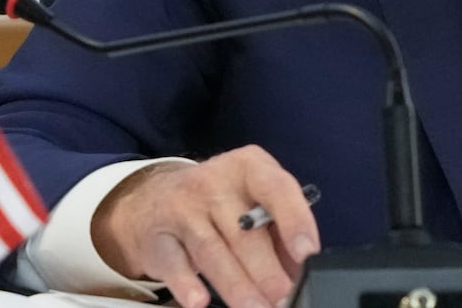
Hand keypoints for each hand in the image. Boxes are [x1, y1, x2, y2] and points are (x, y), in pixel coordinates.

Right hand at [91, 146, 320, 307]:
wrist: (154, 197)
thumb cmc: (220, 202)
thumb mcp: (253, 200)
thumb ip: (280, 230)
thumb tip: (301, 268)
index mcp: (249, 167)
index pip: (276, 188)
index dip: (294, 220)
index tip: (307, 253)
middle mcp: (214, 182)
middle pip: (244, 231)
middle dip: (267, 271)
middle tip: (283, 297)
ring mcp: (182, 208)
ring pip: (212, 251)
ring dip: (237, 286)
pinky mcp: (157, 236)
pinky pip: (174, 263)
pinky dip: (187, 284)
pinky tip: (200, 302)